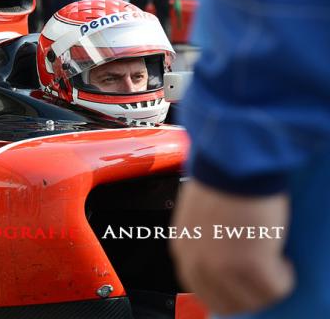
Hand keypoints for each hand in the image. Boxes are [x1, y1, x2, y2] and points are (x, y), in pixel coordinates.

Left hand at [170, 180, 294, 314]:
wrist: (234, 163)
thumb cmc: (220, 178)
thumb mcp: (197, 213)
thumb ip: (201, 238)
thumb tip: (217, 251)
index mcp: (182, 247)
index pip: (199, 288)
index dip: (224, 290)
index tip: (240, 283)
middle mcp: (197, 262)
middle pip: (225, 302)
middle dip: (246, 294)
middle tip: (261, 276)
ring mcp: (223, 267)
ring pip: (252, 300)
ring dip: (266, 286)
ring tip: (273, 261)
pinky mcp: (252, 265)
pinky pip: (275, 289)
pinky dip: (284, 277)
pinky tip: (281, 257)